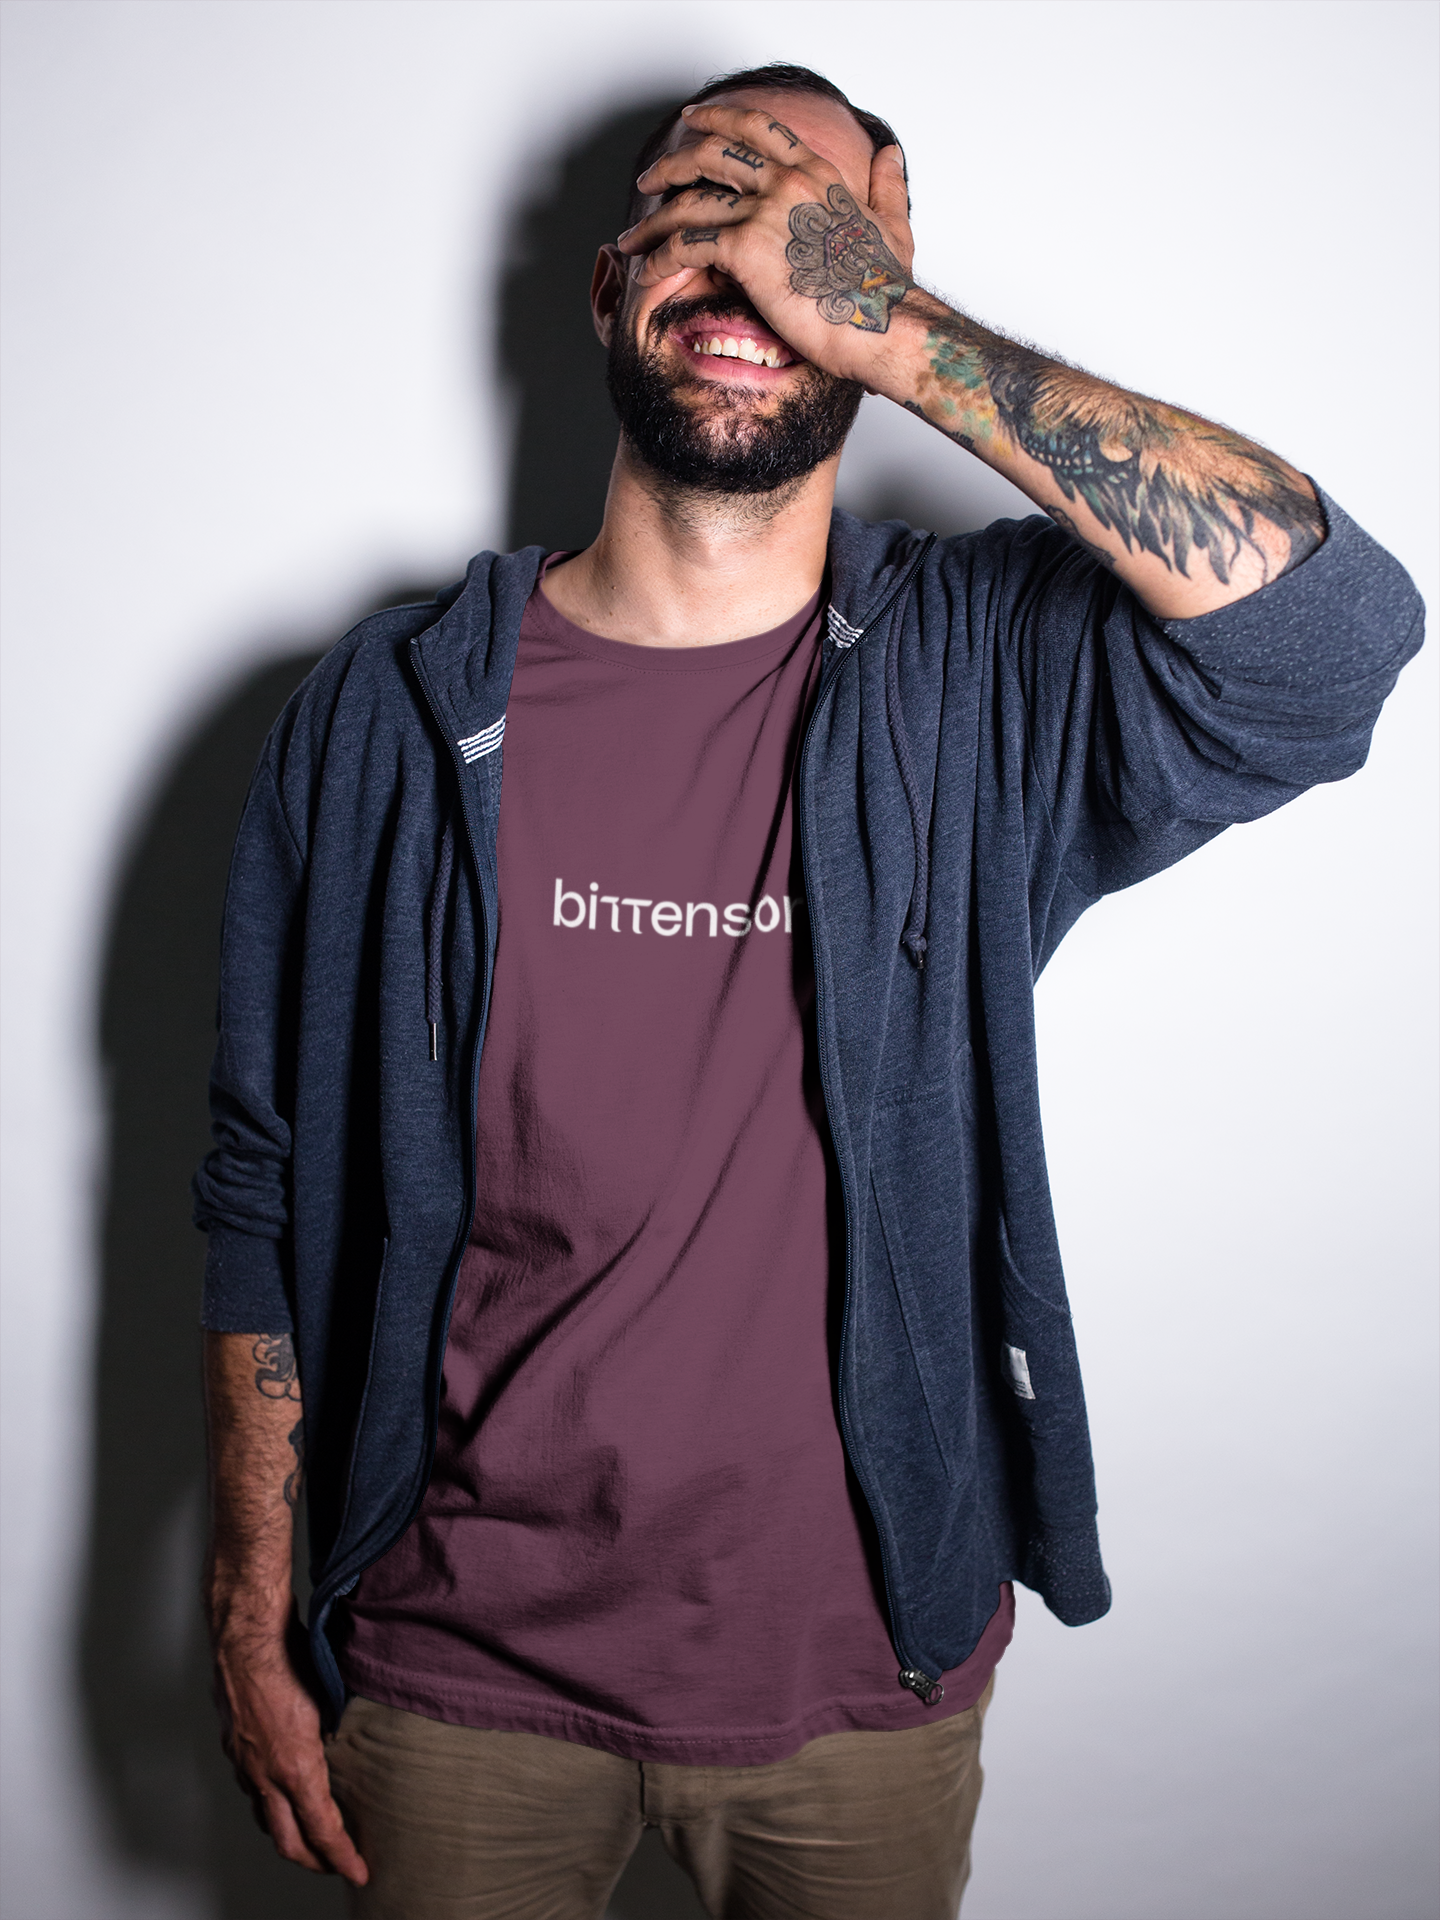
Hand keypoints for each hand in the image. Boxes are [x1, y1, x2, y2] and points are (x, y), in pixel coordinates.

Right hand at [210, 1598, 368, 1886]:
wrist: (245, 1636)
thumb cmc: (290, 1658)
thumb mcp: (330, 1700)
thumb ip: (339, 1734)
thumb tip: (357, 1744)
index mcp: (296, 1766)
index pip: (323, 1830)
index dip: (342, 1857)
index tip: (359, 1871)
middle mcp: (266, 1774)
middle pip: (288, 1841)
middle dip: (314, 1861)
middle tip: (335, 1865)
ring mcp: (245, 1764)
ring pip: (266, 1818)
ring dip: (289, 1834)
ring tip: (310, 1836)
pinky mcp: (233, 1748)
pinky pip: (252, 1790)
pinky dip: (270, 1803)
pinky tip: (281, 1794)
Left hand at [617, 103, 916, 387]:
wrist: (881, 320)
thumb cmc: (885, 286)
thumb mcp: (893, 224)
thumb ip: (888, 185)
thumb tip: (890, 154)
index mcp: (815, 170)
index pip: (757, 127)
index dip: (719, 120)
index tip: (692, 120)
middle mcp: (786, 180)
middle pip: (711, 153)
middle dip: (671, 164)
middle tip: (649, 179)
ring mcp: (764, 211)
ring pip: (689, 202)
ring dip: (653, 221)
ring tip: (633, 239)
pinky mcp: (746, 249)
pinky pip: (686, 245)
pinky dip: (659, 257)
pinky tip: (647, 270)